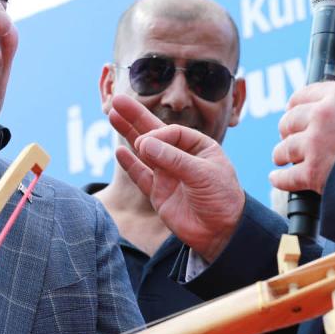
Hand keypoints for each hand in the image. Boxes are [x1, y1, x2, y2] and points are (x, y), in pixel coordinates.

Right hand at [108, 94, 244, 261]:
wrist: (222, 233)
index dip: (157, 135)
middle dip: (136, 117)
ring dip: (128, 134)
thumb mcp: (203, 174)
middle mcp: (182, 158)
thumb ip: (173, 159)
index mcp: (199, 147)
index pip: (172, 133)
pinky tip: (118, 151)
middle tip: (117, 100)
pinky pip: (141, 175)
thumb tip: (142, 143)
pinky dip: (130, 164)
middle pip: (154, 134)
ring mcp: (168, 175)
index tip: (147, 143)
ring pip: (143, 151)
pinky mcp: (158, 193)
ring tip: (111, 115)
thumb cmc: (222, 199)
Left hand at [269, 82, 334, 194]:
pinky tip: (278, 179)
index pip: (302, 95)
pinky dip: (280, 180)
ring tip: (282, 159)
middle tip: (289, 139)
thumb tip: (330, 116)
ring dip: (282, 155)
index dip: (294, 107)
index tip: (292, 113)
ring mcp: (315, 144)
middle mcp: (322, 115)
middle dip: (287, 131)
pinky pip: (286, 177)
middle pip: (289, 121)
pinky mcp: (313, 172)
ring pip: (284, 149)